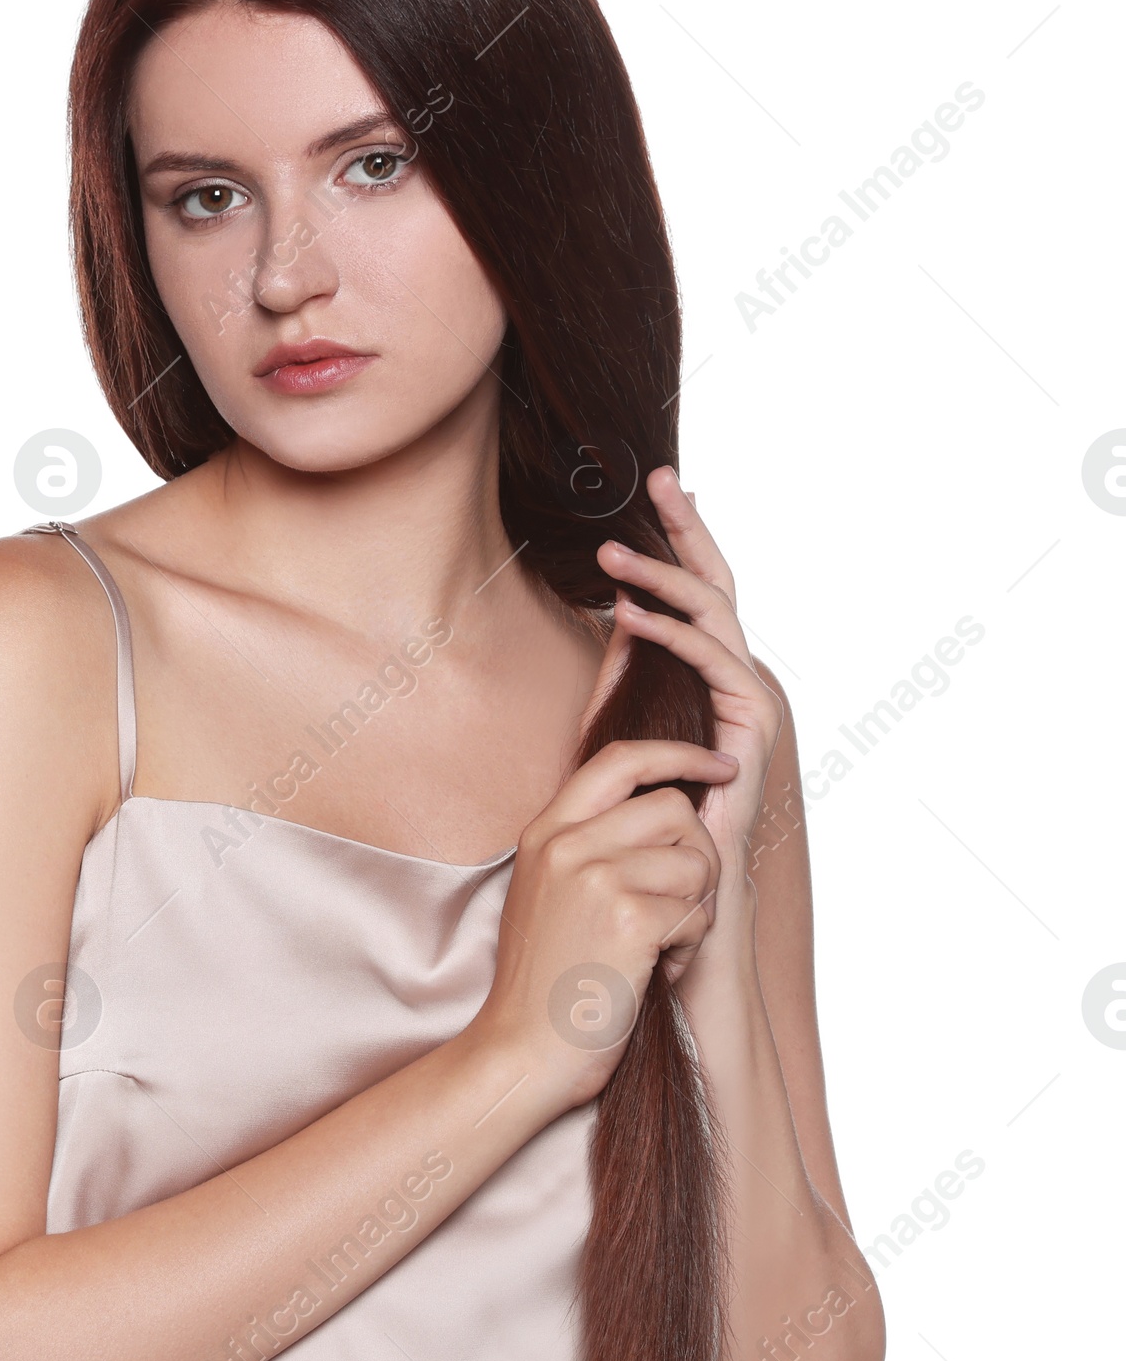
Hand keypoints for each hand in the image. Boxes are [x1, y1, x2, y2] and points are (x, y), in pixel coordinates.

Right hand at [466, 738, 736, 1114]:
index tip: (720, 765)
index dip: (680, 754)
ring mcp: (595, 877)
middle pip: (675, 808)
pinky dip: (690, 946)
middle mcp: (566, 844)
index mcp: (545, 832)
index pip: (622, 759)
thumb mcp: (546, 892)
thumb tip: (665, 802)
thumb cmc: (546, 982)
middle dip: (696, 856)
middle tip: (677, 905)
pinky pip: (699, 911)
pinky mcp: (628, 918)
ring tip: (655, 945)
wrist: (522, 1053)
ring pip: (696, 860)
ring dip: (695, 907)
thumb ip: (587, 842)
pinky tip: (654, 969)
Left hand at [590, 465, 783, 900]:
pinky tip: (627, 613)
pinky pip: (713, 663)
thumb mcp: (624, 722)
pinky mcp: (751, 725)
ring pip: (715, 615)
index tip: (657, 489)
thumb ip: (626, 667)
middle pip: (719, 583)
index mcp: (712, 670)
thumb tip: (611, 612)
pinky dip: (671, 633)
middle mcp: (738, 676)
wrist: (688, 883)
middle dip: (689, 528)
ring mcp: (750, 698)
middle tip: (660, 478)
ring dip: (660, 576)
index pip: (699, 590)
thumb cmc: (652, 812)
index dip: (682, 538)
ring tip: (609, 552)